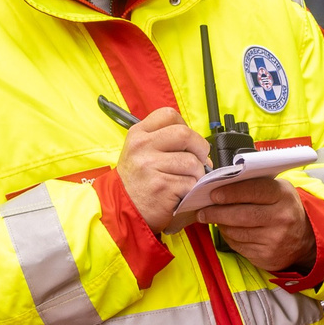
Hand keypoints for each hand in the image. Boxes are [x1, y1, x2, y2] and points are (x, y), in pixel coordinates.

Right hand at [116, 107, 209, 232]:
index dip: (185, 126)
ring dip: (197, 174)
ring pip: (192, 162)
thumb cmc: (139, 181)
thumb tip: (201, 148)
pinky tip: (180, 194)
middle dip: (200, 148)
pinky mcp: (162, 186)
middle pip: (185, 134)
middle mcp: (142, 146)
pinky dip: (192, 190)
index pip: (169, 115)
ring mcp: (150, 166)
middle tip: (198, 161)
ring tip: (185, 181)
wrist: (121, 209)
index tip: (187, 141)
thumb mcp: (142, 153)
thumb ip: (166, 143)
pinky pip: (191, 183)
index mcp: (138, 134)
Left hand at [191, 175, 315, 274]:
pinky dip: (230, 238)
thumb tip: (220, 185)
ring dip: (221, 225)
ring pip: (236, 232)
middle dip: (217, 213)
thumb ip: (254, 185)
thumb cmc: (284, 209)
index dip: (230, 193)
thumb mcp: (278, 190)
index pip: (253, 191)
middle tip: (202, 211)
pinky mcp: (267, 256)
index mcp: (283, 197)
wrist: (306, 239)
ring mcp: (275, 239)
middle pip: (241, 215)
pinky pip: (239, 246)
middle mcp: (281, 218)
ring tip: (214, 220)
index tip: (213, 195)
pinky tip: (230, 231)